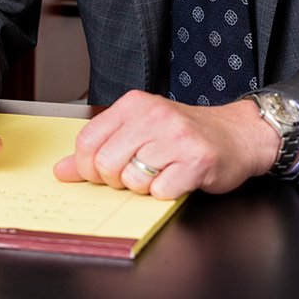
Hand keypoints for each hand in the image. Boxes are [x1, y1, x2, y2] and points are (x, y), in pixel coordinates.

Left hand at [52, 90, 279, 199]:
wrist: (237, 135)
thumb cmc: (184, 135)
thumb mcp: (139, 131)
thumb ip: (100, 148)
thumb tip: (61, 171)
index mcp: (134, 104)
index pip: (87, 141)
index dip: (87, 167)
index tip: (100, 173)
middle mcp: (154, 116)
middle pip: (107, 163)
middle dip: (116, 180)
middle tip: (135, 175)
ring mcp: (176, 137)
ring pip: (133, 180)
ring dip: (143, 187)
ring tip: (160, 174)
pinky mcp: (196, 160)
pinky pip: (161, 191)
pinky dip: (165, 194)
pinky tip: (176, 180)